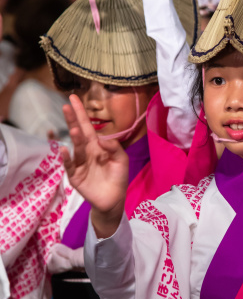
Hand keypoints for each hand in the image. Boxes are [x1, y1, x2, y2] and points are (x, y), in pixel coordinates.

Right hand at [61, 95, 127, 236]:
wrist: (113, 200)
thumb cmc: (117, 178)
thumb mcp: (122, 161)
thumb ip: (115, 148)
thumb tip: (102, 138)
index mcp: (97, 145)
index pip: (87, 126)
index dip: (81, 113)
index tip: (73, 98)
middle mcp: (86, 152)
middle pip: (78, 133)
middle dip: (73, 119)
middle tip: (67, 105)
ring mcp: (79, 163)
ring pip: (76, 148)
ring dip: (75, 139)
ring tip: (75, 129)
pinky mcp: (75, 176)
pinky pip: (70, 166)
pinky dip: (67, 158)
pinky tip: (64, 150)